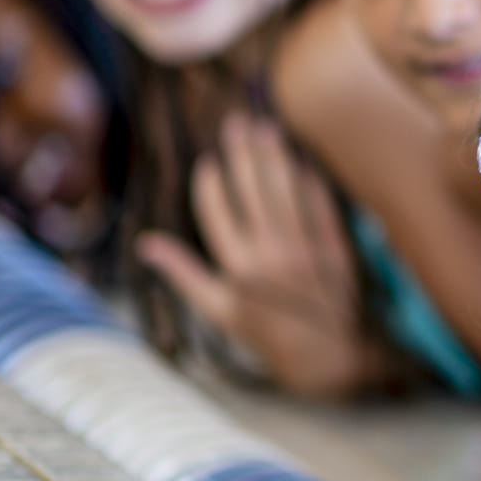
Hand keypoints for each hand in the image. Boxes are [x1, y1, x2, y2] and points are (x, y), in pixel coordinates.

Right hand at [138, 111, 374, 396]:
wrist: (332, 357)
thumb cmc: (268, 336)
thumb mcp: (218, 311)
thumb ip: (184, 273)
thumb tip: (145, 245)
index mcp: (238, 268)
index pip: (217, 210)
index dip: (211, 182)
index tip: (208, 161)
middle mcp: (271, 252)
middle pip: (252, 187)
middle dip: (242, 152)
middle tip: (236, 123)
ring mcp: (306, 246)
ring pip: (286, 188)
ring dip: (275, 155)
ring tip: (266, 128)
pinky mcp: (335, 245)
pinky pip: (319, 202)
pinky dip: (309, 179)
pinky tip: (301, 159)